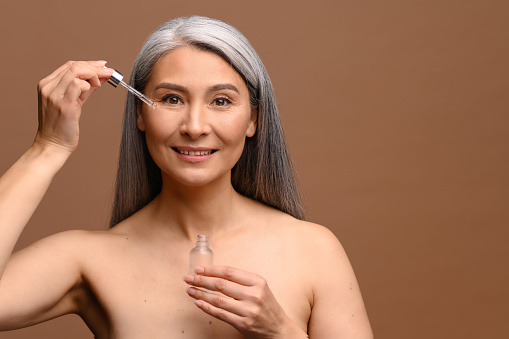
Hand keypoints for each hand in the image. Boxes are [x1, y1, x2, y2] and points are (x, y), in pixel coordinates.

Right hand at [34, 60, 113, 153]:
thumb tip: (101, 76)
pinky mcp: (63, 104)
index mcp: (48, 84)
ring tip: (99, 84)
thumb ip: (86, 88)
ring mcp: (54, 95)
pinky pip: (78, 85)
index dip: (89, 64)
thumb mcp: (74, 102)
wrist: (53, 145)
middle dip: (94, 67)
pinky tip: (92, 90)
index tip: (103, 66)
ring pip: (76, 71)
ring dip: (93, 74)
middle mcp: (48, 87)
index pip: (69, 65)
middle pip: (74, 65)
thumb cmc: (62, 126)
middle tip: (109, 72)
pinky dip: (89, 85)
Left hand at [184, 266, 305, 337]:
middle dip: (201, 280)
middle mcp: (254, 295)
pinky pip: (220, 314)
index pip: (230, 272)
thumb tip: (215, 275)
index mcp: (258, 282)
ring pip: (218, 300)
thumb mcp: (260, 289)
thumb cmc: (267, 307)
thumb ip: (242, 282)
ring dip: (201, 294)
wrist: (279, 331)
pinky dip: (207, 308)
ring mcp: (249, 310)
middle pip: (221, 284)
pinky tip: (198, 303)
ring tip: (190, 290)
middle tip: (188, 278)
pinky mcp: (243, 324)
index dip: (212, 270)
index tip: (199, 269)